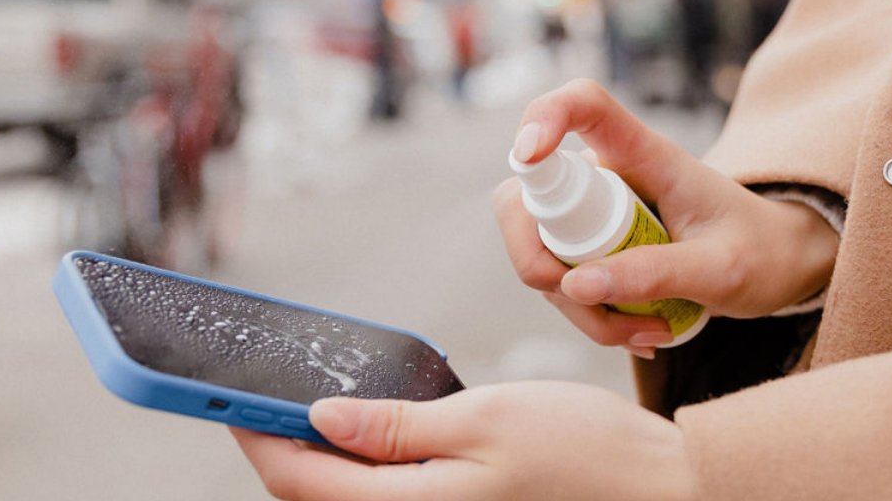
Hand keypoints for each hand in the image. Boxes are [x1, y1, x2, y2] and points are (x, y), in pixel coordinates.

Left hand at [233, 382, 696, 500]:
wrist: (661, 490)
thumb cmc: (586, 453)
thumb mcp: (485, 418)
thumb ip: (396, 426)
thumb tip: (322, 420)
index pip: (302, 483)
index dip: (257, 439)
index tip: (229, 401)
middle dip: (281, 456)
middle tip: (259, 403)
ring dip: (321, 469)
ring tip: (306, 416)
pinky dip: (364, 475)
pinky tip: (369, 439)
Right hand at [493, 80, 838, 356]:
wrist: (779, 265)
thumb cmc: (760, 251)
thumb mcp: (720, 268)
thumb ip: (654, 272)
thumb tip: (573, 283)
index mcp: (645, 153)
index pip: (582, 105)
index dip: (543, 117)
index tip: (529, 154)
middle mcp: (608, 175)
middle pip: (527, 196)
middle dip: (538, 260)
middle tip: (590, 300)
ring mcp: (592, 212)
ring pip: (538, 253)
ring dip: (578, 306)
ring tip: (649, 332)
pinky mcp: (590, 247)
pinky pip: (560, 283)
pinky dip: (590, 317)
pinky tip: (641, 332)